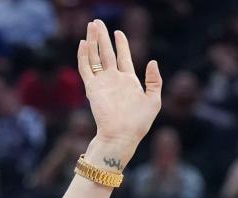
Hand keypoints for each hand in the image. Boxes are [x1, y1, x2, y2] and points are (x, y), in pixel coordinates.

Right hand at [77, 20, 161, 150]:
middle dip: (102, 38)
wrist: (122, 135)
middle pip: (107, 53)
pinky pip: (86, 68)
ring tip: (91, 26)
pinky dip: (83, 55)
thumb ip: (154, 81)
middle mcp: (114, 79)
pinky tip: (83, 43)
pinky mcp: (92, 88)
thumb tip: (152, 61)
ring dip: (92, 41)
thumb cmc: (139, 122)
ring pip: (95, 57)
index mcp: (129, 81)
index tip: (118, 32)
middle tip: (98, 22)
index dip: (122, 44)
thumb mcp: (153, 100)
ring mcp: (102, 82)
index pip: (124, 57)